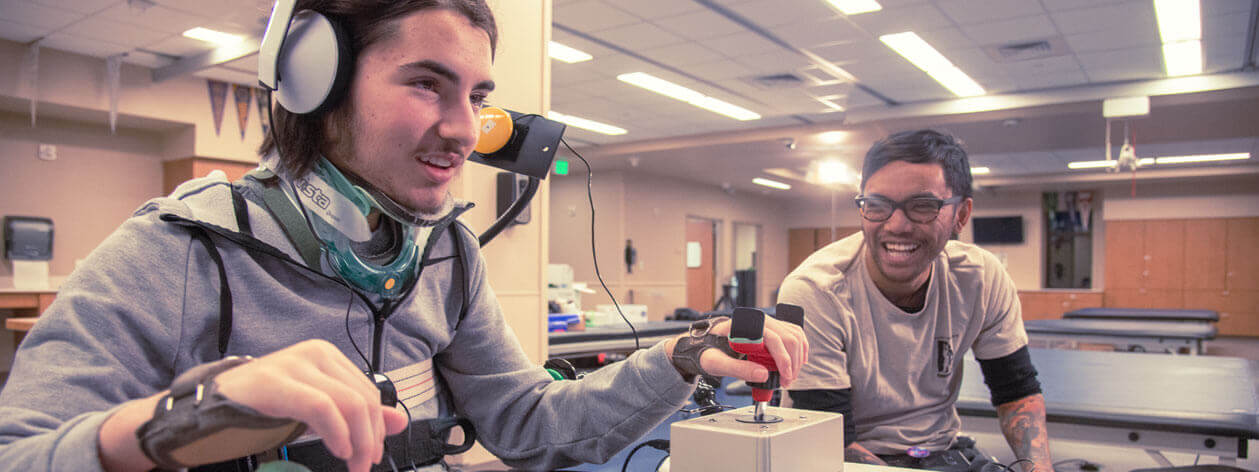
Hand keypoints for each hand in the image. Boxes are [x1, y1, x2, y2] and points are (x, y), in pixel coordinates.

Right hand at [213, 339, 409, 471]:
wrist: (210, 407)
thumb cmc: (263, 408)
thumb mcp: (318, 410)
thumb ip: (358, 414)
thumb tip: (400, 421)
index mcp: (327, 356)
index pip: (368, 392)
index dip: (377, 427)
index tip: (374, 455)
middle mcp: (315, 353)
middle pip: (363, 398)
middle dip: (371, 439)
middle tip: (365, 466)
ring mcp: (295, 364)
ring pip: (348, 403)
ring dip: (358, 442)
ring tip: (354, 464)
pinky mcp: (277, 381)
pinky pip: (322, 407)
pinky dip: (337, 433)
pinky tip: (339, 450)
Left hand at [666, 317, 807, 386]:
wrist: (706, 344)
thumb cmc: (709, 351)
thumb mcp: (717, 364)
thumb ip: (738, 369)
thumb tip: (763, 375)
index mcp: (744, 325)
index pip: (774, 338)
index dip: (783, 359)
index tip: (784, 377)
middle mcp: (758, 320)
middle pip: (788, 338)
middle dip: (792, 363)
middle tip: (786, 382)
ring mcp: (767, 322)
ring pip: (794, 336)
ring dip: (797, 358)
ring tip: (789, 376)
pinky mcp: (772, 327)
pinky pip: (794, 333)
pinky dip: (800, 349)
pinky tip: (797, 362)